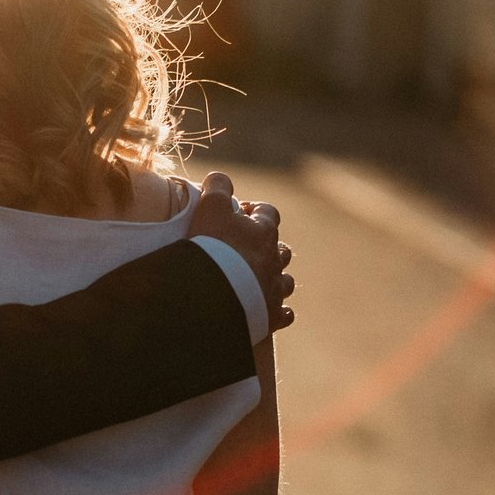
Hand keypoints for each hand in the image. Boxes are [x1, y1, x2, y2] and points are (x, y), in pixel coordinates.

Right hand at [187, 171, 294, 332]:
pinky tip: (269, 311)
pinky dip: (279, 310)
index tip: (240, 214)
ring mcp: (275, 290)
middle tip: (245, 250)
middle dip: (267, 248)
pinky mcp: (271, 317)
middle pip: (280, 249)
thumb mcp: (209, 209)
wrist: (213, 297)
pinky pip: (284, 313)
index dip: (256, 212)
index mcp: (263, 232)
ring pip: (285, 281)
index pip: (268, 213)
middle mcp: (274, 260)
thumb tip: (220, 178)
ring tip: (256, 281)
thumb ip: (215, 188)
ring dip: (274, 279)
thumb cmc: (211, 249)